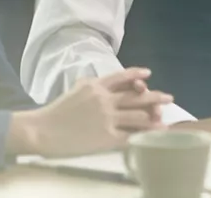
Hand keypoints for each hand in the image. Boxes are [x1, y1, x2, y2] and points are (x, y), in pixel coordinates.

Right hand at [9, 67, 173, 157]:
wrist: (42, 130)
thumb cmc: (54, 112)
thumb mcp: (73, 90)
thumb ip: (89, 86)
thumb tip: (101, 83)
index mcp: (95, 86)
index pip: (121, 76)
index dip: (136, 75)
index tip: (148, 75)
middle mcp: (104, 99)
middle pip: (136, 96)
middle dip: (155, 97)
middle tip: (169, 97)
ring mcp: (107, 118)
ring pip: (138, 115)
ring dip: (154, 117)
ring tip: (165, 120)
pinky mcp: (106, 136)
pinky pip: (131, 135)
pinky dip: (144, 135)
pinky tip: (154, 136)